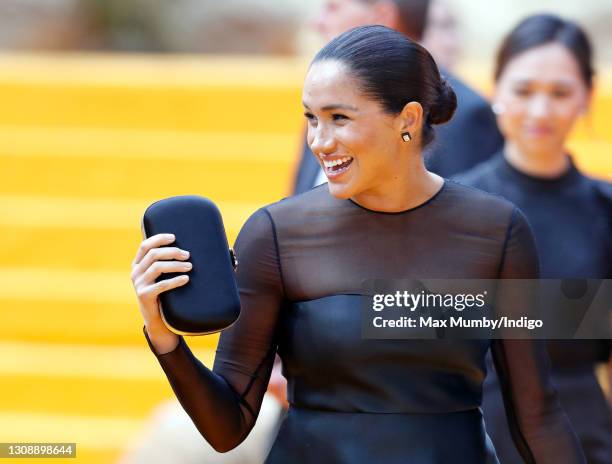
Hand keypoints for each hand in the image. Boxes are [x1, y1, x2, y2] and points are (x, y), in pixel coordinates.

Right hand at [131, 233, 191, 353]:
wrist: (158, 320)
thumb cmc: (165, 294)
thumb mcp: (161, 277)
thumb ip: (167, 263)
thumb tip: (190, 250)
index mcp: (138, 264)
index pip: (145, 245)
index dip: (159, 239)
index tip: (175, 237)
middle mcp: (136, 272)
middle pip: (153, 254)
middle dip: (172, 252)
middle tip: (188, 255)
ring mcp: (138, 284)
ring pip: (157, 267)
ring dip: (176, 265)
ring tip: (190, 266)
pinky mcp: (144, 295)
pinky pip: (161, 285)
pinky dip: (175, 280)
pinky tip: (186, 279)